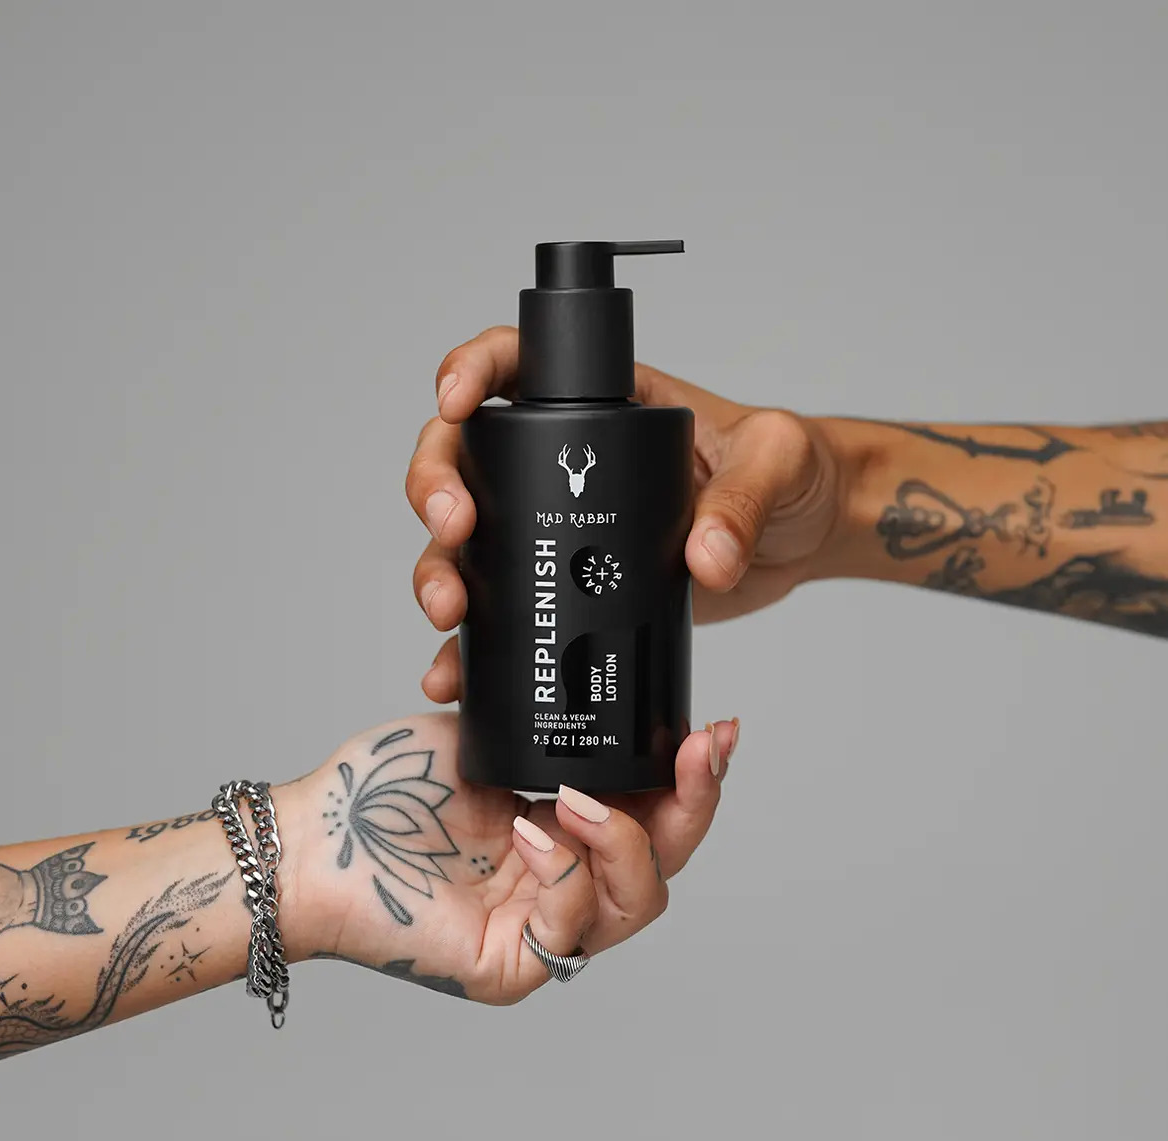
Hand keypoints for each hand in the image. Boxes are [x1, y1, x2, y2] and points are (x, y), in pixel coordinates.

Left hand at [284, 711, 735, 1003]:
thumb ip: (554, 726)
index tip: (714, 728)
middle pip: (667, 862)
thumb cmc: (389, 789)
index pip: (654, 812)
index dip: (693, 776)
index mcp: (565, 826)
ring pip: (640, 901)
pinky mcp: (514, 965)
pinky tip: (529, 830)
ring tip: (575, 797)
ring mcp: (544, 925)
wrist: (319, 834)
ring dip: (625, 839)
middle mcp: (565, 878)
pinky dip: (563, 872)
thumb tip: (616, 696)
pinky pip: (573, 928)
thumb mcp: (492, 732)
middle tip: (698, 753)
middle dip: (694, 805)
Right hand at [406, 325, 843, 701]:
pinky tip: (455, 672)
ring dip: (441, 570)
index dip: (468, 372)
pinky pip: (506, 611)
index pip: (516, 363)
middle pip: (466, 457)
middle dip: (436, 488)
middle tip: (455, 530)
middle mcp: (568, 461)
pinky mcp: (574, 586)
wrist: (809, 536)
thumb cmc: (797, 473)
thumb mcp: (777, 462)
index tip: (455, 404)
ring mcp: (564, 527)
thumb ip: (744, 500)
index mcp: (608, 404)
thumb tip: (704, 559)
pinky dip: (472, 643)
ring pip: (468, 541)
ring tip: (450, 612)